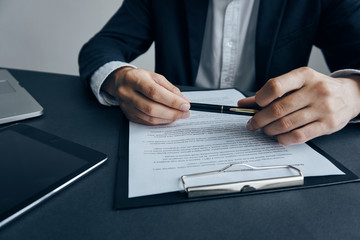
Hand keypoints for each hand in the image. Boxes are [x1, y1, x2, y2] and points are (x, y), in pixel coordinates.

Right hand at [102, 67, 190, 124]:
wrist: (120, 81)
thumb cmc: (139, 78)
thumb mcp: (155, 77)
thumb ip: (170, 89)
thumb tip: (183, 101)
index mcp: (135, 79)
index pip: (155, 92)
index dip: (172, 101)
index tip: (185, 105)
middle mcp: (127, 93)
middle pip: (152, 108)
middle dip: (172, 112)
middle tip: (185, 112)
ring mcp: (126, 106)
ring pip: (149, 117)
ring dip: (168, 118)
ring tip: (179, 115)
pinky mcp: (128, 115)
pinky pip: (147, 122)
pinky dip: (160, 121)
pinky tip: (168, 117)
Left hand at [237, 67, 359, 144]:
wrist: (350, 95)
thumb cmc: (317, 88)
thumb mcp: (297, 83)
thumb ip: (270, 92)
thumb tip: (243, 103)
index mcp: (304, 75)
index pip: (276, 86)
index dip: (260, 98)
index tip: (255, 105)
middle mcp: (315, 90)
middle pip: (278, 108)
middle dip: (260, 119)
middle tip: (253, 123)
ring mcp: (323, 108)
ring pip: (287, 124)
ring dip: (269, 130)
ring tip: (265, 130)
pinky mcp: (328, 124)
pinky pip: (299, 136)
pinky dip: (284, 138)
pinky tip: (278, 137)